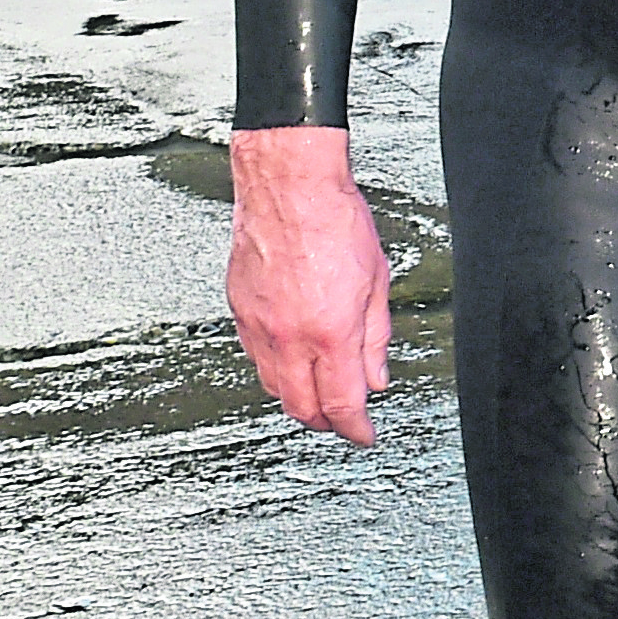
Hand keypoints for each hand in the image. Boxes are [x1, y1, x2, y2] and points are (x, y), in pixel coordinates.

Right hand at [227, 126, 391, 444]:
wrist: (288, 183)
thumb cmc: (333, 217)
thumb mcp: (376, 280)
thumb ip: (375, 336)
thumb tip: (377, 375)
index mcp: (330, 331)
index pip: (342, 403)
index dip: (355, 429)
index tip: (364, 435)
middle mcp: (290, 335)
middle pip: (302, 407)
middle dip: (325, 422)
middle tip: (342, 420)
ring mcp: (260, 324)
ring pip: (274, 386)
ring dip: (298, 398)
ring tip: (319, 391)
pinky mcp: (240, 309)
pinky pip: (255, 357)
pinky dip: (275, 368)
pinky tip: (291, 358)